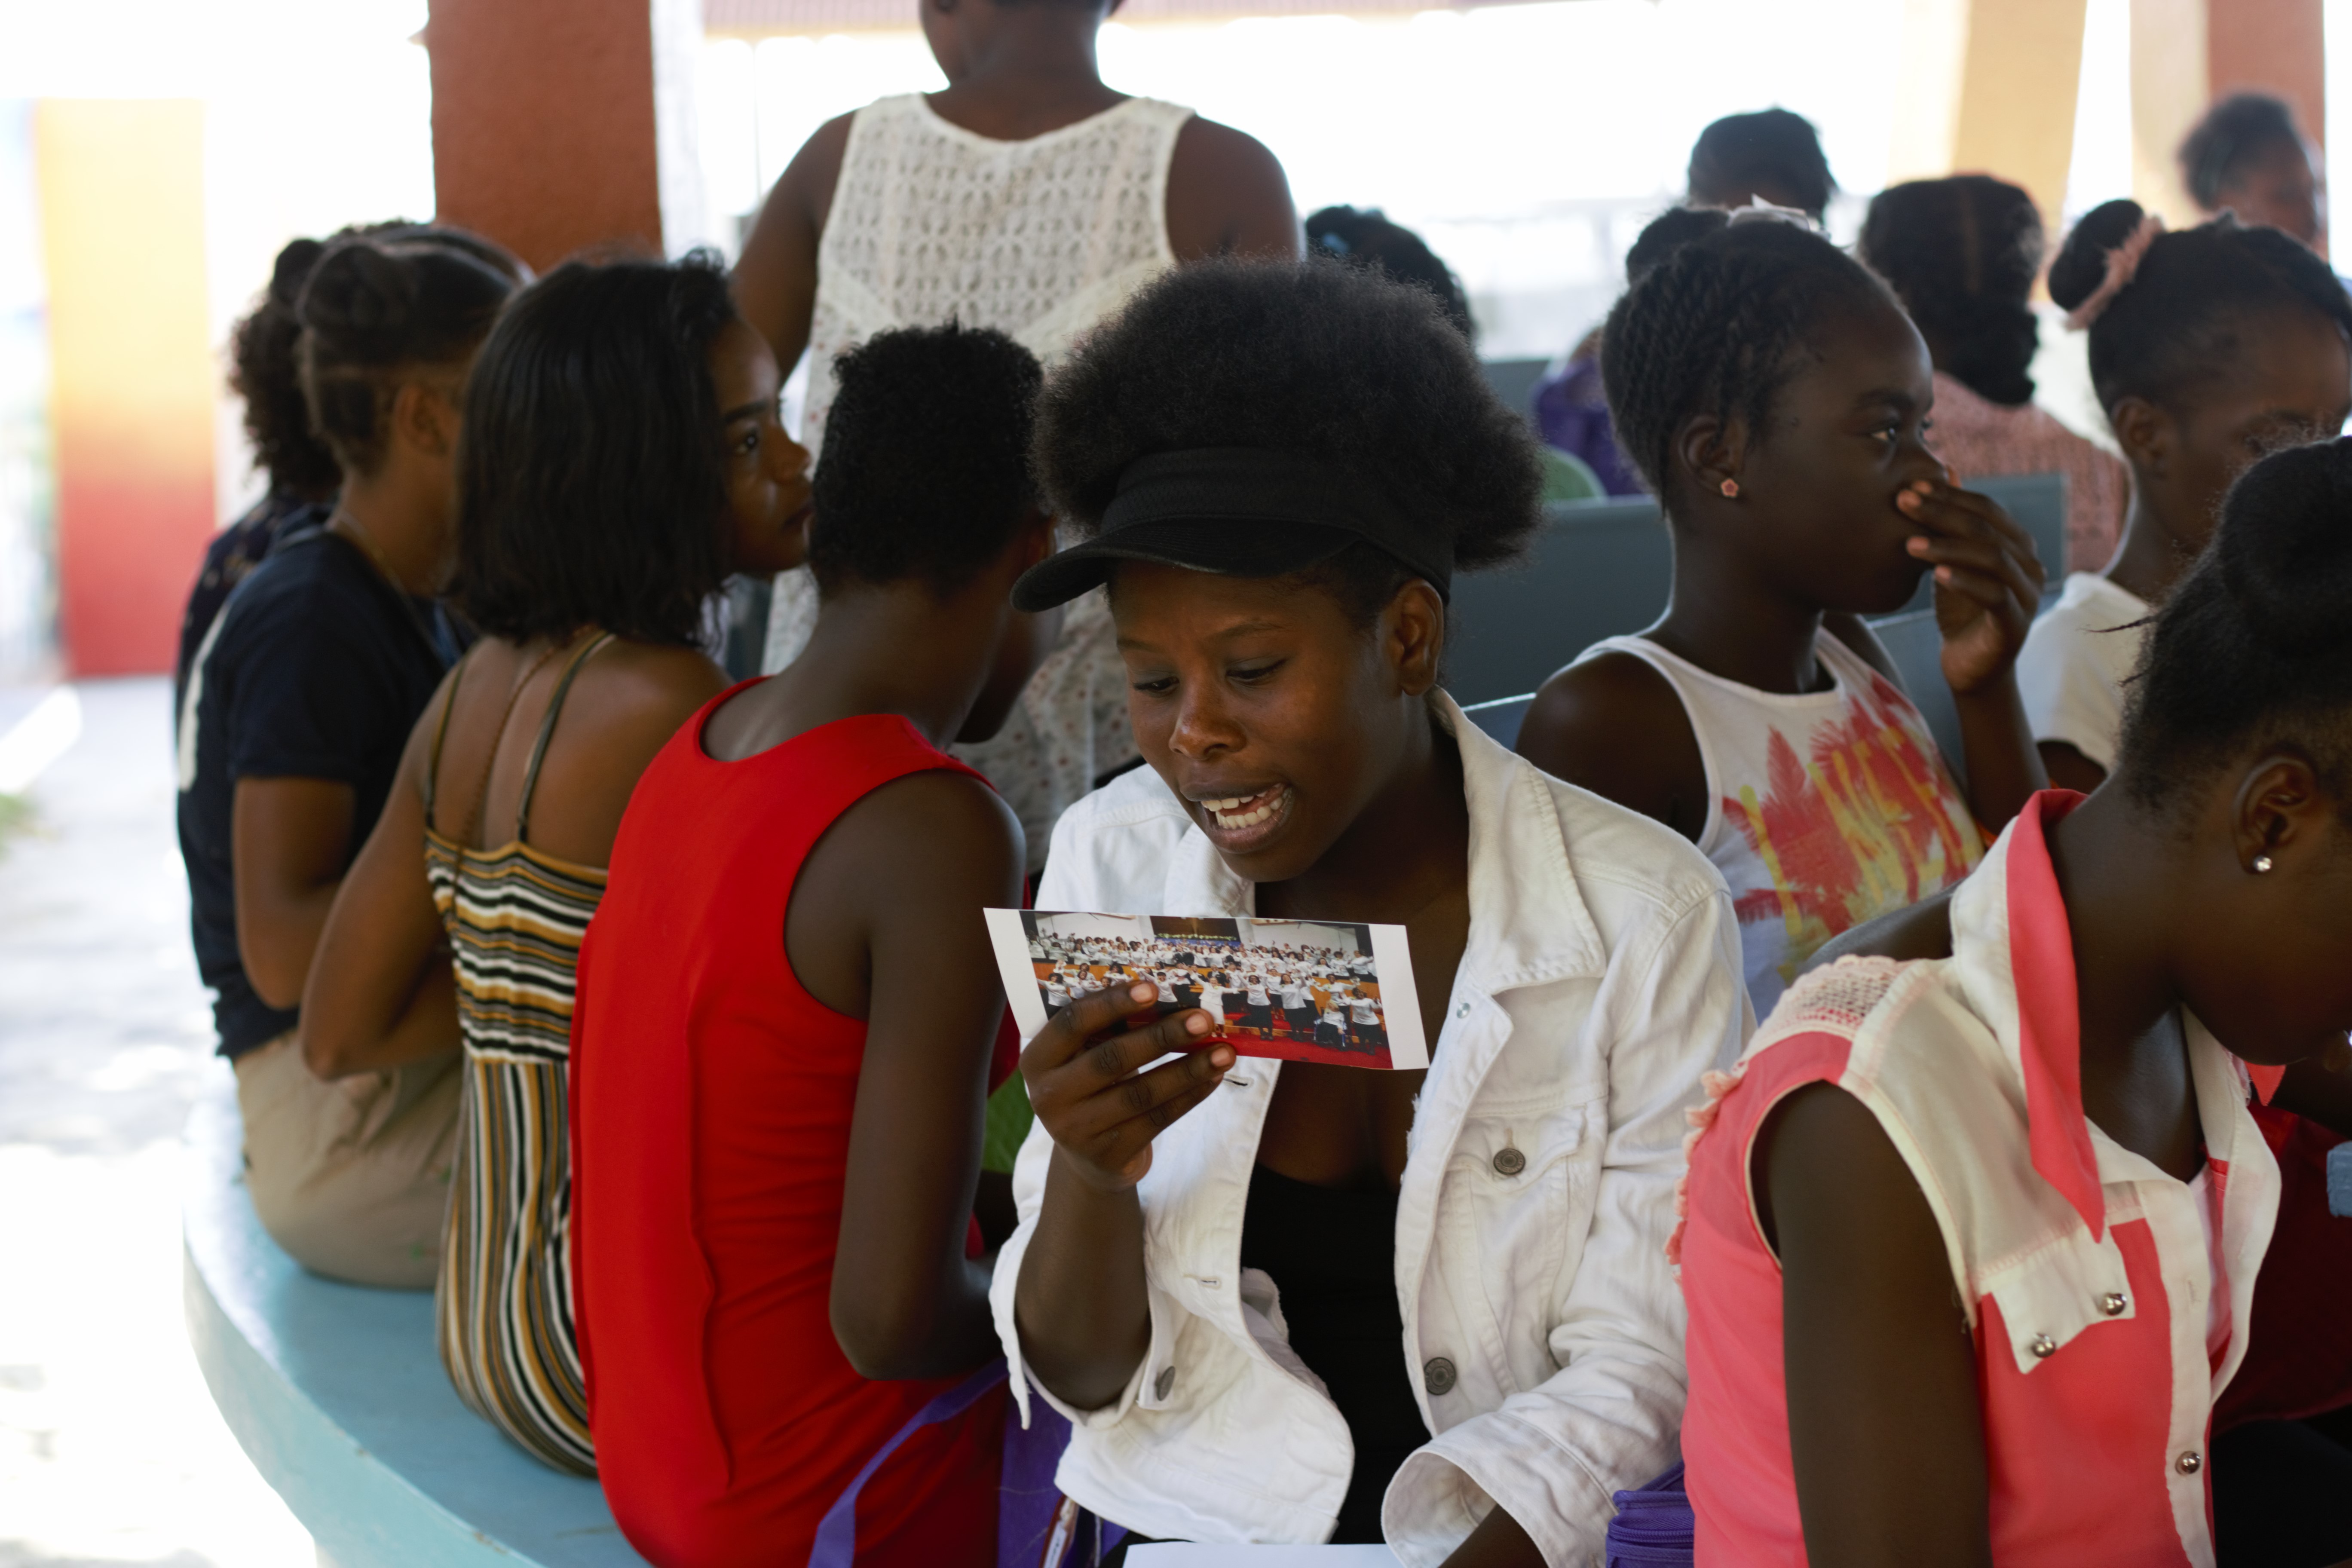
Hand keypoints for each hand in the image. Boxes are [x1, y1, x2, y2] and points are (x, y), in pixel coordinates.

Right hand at [1021, 982, 1233, 1192]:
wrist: (1089, 1158)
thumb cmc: (1092, 1086)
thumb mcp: (1084, 1057)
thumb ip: (1108, 1029)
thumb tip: (1168, 995)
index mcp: (1038, 1060)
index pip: (1072, 1023)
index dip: (1112, 1004)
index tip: (1153, 988)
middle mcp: (1049, 1097)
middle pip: (1111, 1058)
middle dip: (1162, 1036)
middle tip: (1203, 1018)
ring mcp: (1077, 1130)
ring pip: (1141, 1093)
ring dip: (1188, 1069)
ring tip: (1224, 1052)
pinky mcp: (1108, 1155)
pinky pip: (1157, 1119)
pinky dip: (1190, 1096)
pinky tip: (1214, 1078)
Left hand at [1897, 480, 2043, 696]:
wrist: (1969, 666)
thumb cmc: (1959, 609)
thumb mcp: (1952, 559)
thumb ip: (1953, 519)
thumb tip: (1948, 467)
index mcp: (2017, 543)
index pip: (1986, 508)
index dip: (1949, 496)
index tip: (1908, 487)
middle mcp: (2030, 564)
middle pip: (1987, 528)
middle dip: (1942, 513)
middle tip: (1903, 504)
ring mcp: (2027, 593)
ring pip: (1992, 558)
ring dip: (1948, 547)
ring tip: (1909, 543)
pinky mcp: (2016, 623)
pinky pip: (1994, 595)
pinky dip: (1964, 582)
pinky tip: (1935, 575)